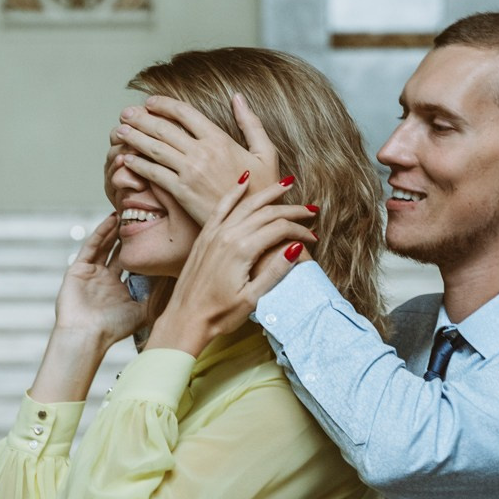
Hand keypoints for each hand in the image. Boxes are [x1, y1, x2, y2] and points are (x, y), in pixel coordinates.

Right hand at [32, 214, 144, 403]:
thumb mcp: (142, 312)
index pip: (134, 266)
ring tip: (128, 213)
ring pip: (106, 246)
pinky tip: (112, 220)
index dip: (143, 252)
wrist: (86, 336)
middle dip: (130, 237)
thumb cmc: (113, 329)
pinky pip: (91, 247)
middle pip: (120, 253)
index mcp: (120, 291)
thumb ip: (157, 298)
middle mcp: (106, 281)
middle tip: (143, 218)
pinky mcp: (78, 269)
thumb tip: (177, 284)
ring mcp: (91, 274)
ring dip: (116, 231)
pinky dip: (101, 233)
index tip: (156, 236)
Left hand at [113, 94, 281, 223]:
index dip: (164, 104)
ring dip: (133, 138)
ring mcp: (190, 172)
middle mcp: (202, 152)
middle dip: (141, 118)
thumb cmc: (264, 190)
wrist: (256, 224)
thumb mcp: (265, 153)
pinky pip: (154, 174)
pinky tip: (126, 160)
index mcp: (220, 139)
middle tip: (125, 114)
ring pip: (154, 149)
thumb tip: (238, 97)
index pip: (184, 113)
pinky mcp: (182, 192)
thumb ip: (251, 123)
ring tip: (119, 132)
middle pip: (164, 128)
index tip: (150, 102)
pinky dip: (137, 164)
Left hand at [147, 179, 316, 356]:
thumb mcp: (252, 298)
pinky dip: (234, 191)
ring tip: (286, 184)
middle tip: (311, 210)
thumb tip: (297, 247)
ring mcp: (214, 234)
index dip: (301, 231)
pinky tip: (244, 179)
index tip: (314, 238)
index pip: (280, 229)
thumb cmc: (219, 314)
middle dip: (292, 210)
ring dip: (268, 193)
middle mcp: (227, 235)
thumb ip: (275, 271)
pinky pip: (221, 206)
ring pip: (246, 204)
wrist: (184, 319)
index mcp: (242, 250)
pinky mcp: (205, 236)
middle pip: (266, 212)